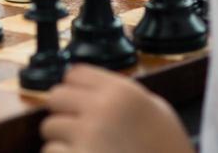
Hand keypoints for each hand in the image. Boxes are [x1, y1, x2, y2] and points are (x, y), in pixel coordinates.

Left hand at [41, 65, 193, 152]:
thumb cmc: (168, 150)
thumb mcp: (158, 111)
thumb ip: (125, 94)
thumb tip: (92, 86)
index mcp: (122, 92)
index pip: (75, 73)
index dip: (76, 88)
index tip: (79, 99)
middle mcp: (101, 110)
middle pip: (56, 96)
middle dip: (64, 112)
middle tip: (77, 125)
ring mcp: (87, 138)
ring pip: (50, 127)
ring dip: (62, 139)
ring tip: (85, 148)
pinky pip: (51, 152)